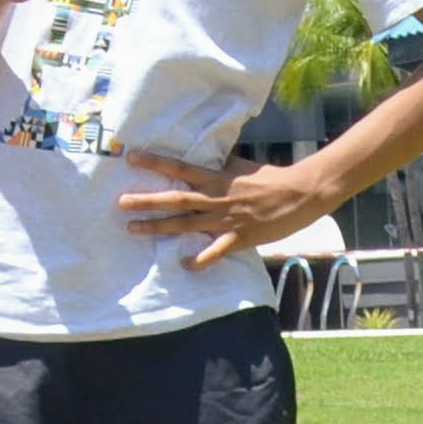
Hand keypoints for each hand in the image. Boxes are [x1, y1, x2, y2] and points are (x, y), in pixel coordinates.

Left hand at [117, 148, 344, 271]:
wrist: (300, 195)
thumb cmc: (271, 178)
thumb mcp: (241, 166)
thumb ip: (220, 165)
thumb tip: (202, 157)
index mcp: (217, 178)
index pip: (181, 168)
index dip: (157, 163)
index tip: (132, 158)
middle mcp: (217, 198)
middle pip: (177, 199)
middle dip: (147, 201)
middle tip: (121, 202)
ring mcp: (227, 220)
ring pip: (187, 225)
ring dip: (159, 228)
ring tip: (134, 229)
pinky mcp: (239, 239)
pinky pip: (215, 252)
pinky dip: (199, 261)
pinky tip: (184, 266)